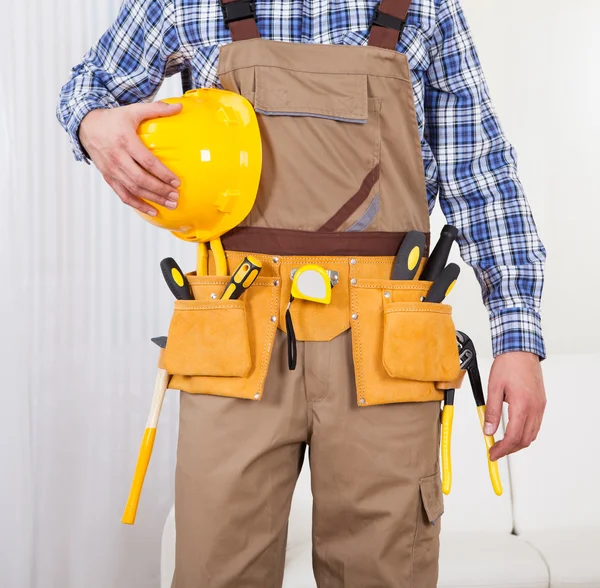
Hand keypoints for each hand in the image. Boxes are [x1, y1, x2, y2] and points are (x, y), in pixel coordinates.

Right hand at [79, 101, 182, 215]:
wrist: (85, 125)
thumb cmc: (113, 119)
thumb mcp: (133, 110)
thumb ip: (156, 109)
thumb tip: (179, 107)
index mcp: (125, 141)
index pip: (147, 161)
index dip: (163, 173)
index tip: (177, 181)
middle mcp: (117, 157)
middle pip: (141, 179)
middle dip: (160, 190)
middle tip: (176, 197)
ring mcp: (111, 169)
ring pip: (134, 189)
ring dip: (153, 199)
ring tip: (170, 204)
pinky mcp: (108, 177)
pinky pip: (123, 195)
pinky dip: (138, 205)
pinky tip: (153, 210)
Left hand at [483, 352, 545, 461]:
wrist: (521, 351)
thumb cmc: (508, 365)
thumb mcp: (493, 388)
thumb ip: (491, 411)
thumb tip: (488, 430)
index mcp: (522, 406)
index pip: (513, 437)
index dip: (502, 449)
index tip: (493, 454)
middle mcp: (534, 408)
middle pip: (525, 440)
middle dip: (509, 449)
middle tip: (495, 451)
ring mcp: (540, 406)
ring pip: (532, 434)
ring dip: (518, 442)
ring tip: (503, 444)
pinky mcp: (541, 403)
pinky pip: (535, 425)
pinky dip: (525, 433)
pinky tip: (514, 431)